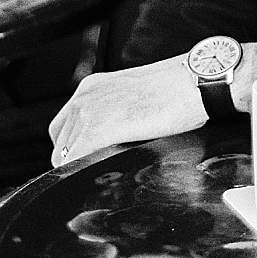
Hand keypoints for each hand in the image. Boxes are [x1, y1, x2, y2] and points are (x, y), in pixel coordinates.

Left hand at [48, 56, 206, 167]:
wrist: (195, 81)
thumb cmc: (179, 89)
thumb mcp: (136, 94)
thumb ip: (116, 112)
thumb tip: (113, 139)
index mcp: (92, 86)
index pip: (64, 127)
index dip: (74, 147)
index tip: (88, 158)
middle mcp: (84, 96)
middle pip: (60, 144)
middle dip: (76, 160)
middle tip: (98, 170)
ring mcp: (87, 113)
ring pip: (65, 157)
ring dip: (82, 167)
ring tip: (106, 172)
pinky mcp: (97, 130)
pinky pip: (75, 163)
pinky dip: (85, 173)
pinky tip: (105, 176)